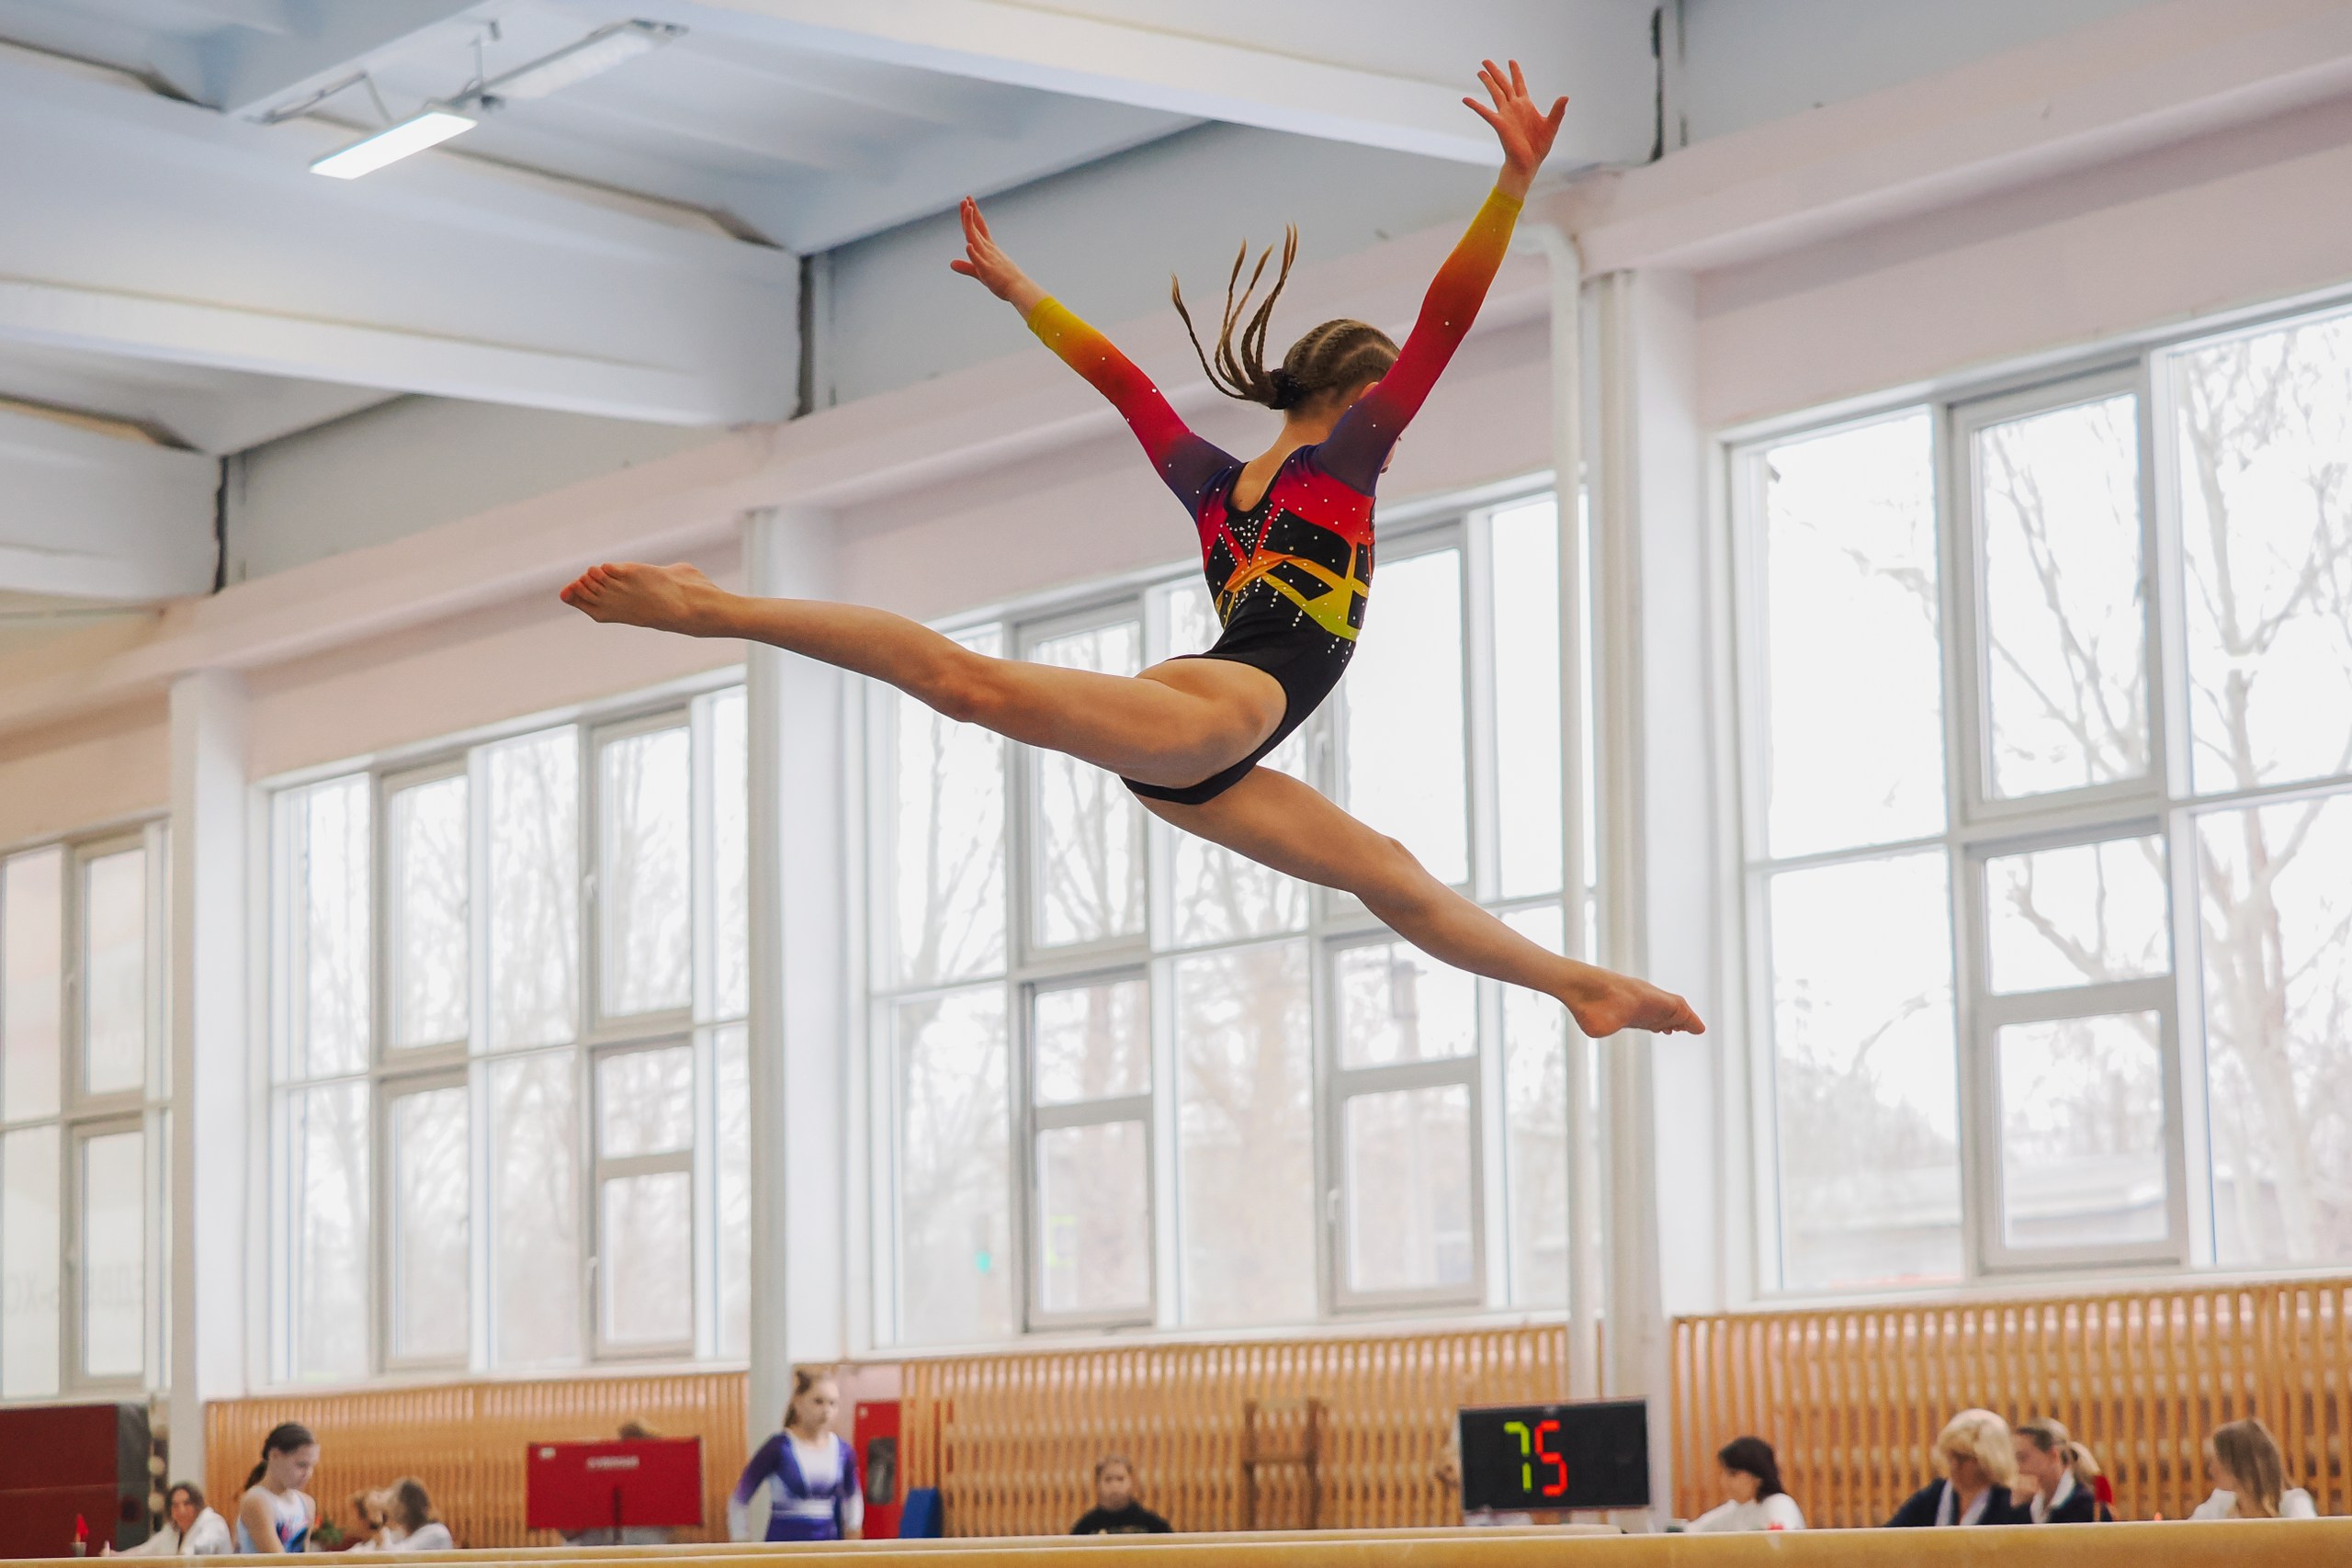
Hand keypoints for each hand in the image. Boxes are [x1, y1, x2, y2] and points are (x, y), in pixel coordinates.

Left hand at [949, 196, 1042, 313]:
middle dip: (969, 213)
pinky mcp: (987, 270)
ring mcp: (987, 258)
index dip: (972, 214)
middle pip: (975, 229)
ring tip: (966, 209)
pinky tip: (968, 245)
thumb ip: (966, 267)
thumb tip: (951, 263)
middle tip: (965, 199)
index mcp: (988, 248)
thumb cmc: (1002, 280)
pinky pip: (979, 260)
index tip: (968, 201)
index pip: (978, 227)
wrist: (1018, 289)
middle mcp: (987, 249)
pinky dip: (973, 253)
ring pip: (975, 239)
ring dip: (970, 224)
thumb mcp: (980, 272)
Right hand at [1464, 59, 1566, 186]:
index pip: (1519, 84)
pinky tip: (1466, 99)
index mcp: (1526, 105)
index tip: (1511, 61)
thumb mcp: (1551, 125)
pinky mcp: (1500, 124)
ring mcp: (1505, 114)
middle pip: (1503, 84)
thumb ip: (1557, 110)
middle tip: (1486, 61)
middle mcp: (1514, 107)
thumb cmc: (1539, 146)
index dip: (1515, 72)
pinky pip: (1485, 112)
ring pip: (1495, 93)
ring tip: (1479, 72)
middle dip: (1496, 72)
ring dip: (1487, 82)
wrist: (1529, 162)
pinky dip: (1476, 106)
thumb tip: (1565, 96)